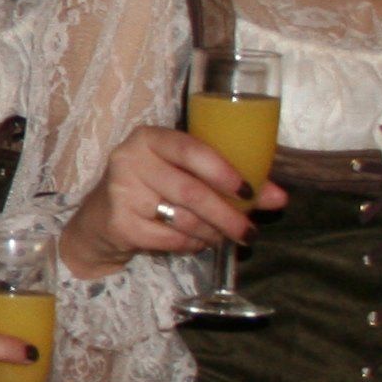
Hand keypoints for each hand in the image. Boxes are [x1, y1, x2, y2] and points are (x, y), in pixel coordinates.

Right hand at [59, 126, 284, 279]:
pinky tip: (198, 242)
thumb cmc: (153, 186)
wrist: (102, 217)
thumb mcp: (184, 172)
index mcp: (150, 137)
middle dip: (227, 215)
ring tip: (224, 236)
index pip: (191, 150)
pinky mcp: (119, 223)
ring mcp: (121, 192)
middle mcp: (130, 159)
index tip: (249, 191)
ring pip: (183, 218)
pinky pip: (169, 239)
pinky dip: (191, 244)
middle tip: (250, 231)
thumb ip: (228, 179)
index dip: (223, 171)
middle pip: (191, 191)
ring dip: (212, 232)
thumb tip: (279, 197)